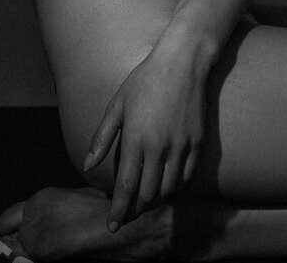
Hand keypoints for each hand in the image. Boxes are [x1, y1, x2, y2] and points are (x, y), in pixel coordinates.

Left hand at [82, 41, 204, 230]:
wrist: (183, 61)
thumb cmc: (146, 79)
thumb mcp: (118, 104)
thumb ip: (102, 137)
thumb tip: (88, 165)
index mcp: (135, 138)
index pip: (125, 187)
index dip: (118, 210)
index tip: (112, 225)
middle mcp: (159, 147)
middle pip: (147, 194)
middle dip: (136, 210)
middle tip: (128, 214)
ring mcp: (181, 146)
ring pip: (168, 190)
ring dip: (156, 201)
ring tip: (146, 201)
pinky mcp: (197, 142)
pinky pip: (187, 176)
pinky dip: (176, 188)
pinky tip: (168, 186)